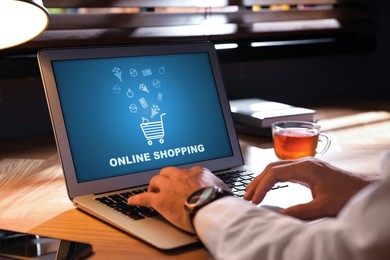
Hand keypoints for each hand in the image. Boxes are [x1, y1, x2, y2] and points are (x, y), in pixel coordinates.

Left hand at [127, 166, 227, 232]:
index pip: (184, 172)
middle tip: (165, 185)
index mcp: (195, 172)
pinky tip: (131, 201)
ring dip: (153, 186)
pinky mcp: (160, 200)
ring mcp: (169, 187)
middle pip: (167, 172)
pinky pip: (144, 198)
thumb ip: (215, 184)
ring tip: (152, 192)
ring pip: (155, 181)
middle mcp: (180, 176)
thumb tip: (218, 187)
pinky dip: (137, 199)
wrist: (211, 209)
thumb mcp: (221, 186)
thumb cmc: (219, 200)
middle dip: (164, 178)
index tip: (181, 184)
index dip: (181, 179)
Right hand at [244, 157, 373, 219]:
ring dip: (263, 178)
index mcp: (306, 168)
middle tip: (247, 196)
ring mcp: (306, 164)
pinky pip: (284, 170)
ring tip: (252, 192)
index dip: (261, 187)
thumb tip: (280, 216)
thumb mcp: (324, 207)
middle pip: (272, 167)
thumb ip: (301, 211)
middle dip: (257, 181)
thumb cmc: (348, 195)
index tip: (254, 200)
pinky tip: (268, 186)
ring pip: (276, 167)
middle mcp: (304, 162)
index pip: (275, 173)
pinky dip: (272, 178)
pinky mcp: (308, 169)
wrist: (364, 188)